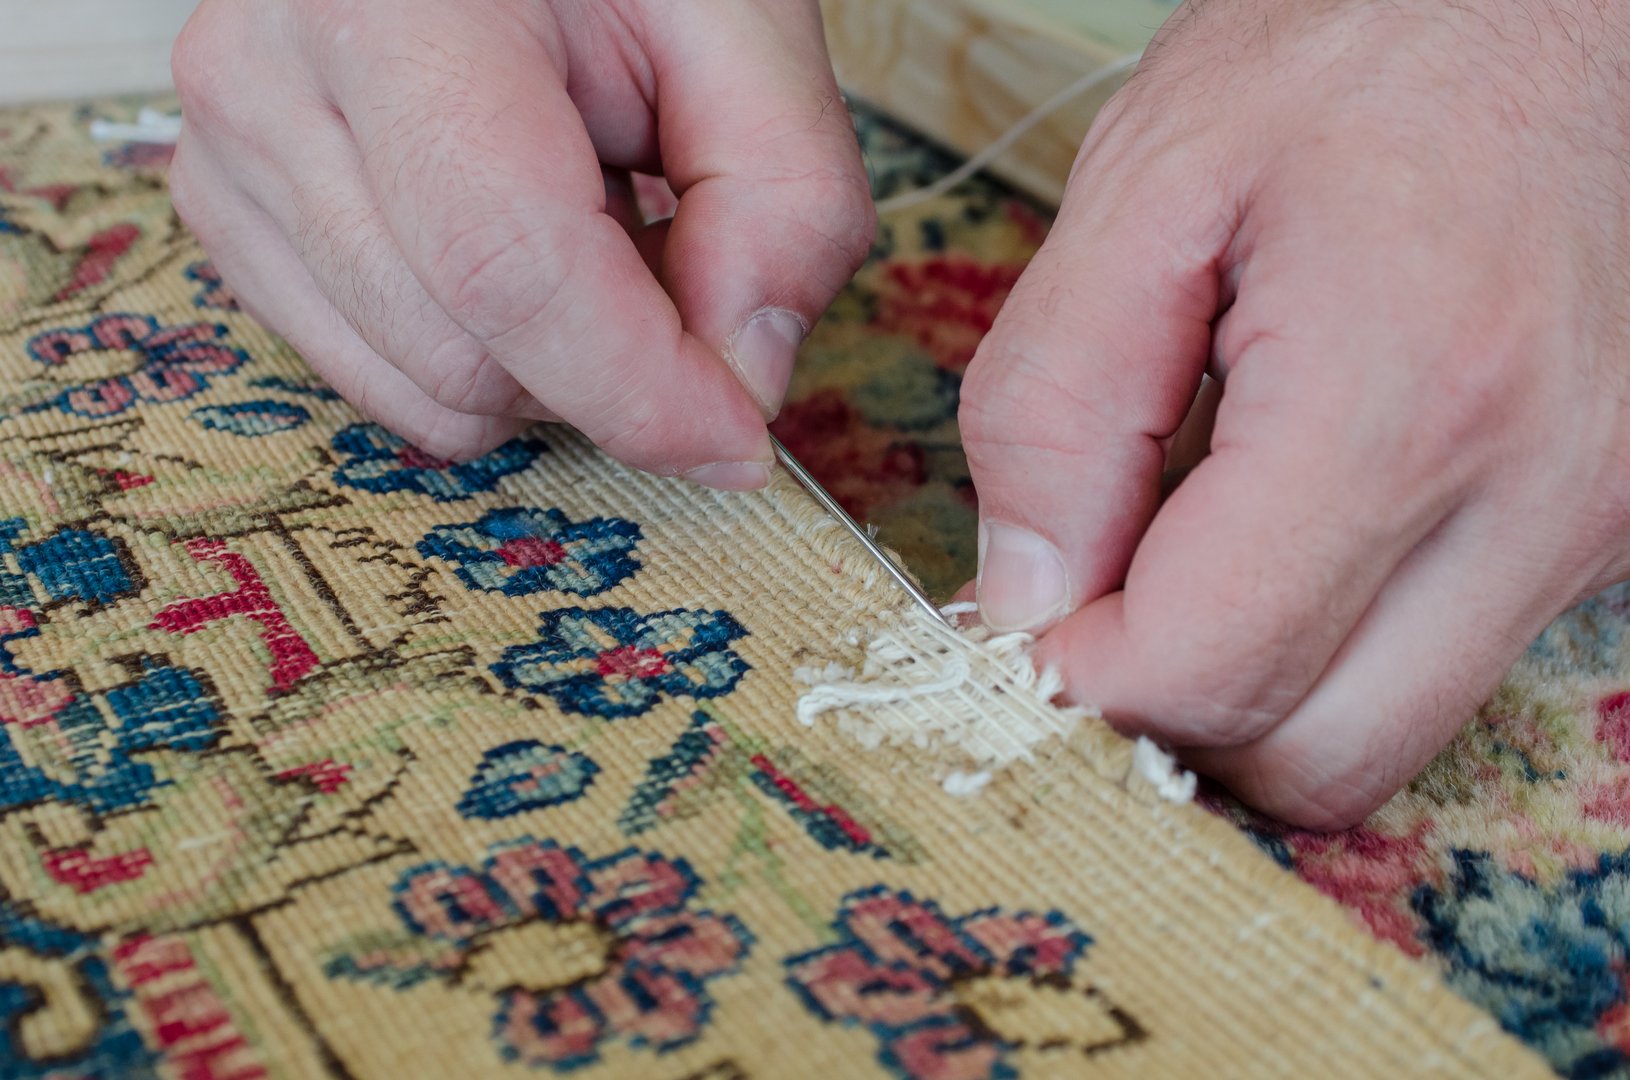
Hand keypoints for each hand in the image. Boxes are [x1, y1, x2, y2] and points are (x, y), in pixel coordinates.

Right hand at [169, 0, 871, 482]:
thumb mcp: (744, 34)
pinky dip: (483, 355)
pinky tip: (510, 245)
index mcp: (396, 9)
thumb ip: (784, 200)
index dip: (636, 384)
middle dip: (607, 367)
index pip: (504, 263)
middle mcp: (270, 82)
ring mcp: (230, 159)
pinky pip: (382, 382)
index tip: (737, 434)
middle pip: (462, 357)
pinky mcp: (230, 219)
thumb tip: (743, 382)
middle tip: (673, 261)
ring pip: (422, 393)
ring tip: (587, 225)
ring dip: (547, 365)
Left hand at [960, 0, 1629, 826]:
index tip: (1019, 617)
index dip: (1074, 676)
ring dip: (1251, 688)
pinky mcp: (1603, 525)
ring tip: (1185, 550)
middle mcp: (1537, 497)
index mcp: (1406, 397)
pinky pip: (1437, 668)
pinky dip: (1330, 644)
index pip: (1208, 671)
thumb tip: (1018, 595)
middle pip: (1312, 759)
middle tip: (1091, 606)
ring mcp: (1593, 525)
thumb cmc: (1377, 42)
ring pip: (1383, 738)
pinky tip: (1282, 529)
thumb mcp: (1154, 180)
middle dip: (1166, 715)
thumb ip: (1056, 403)